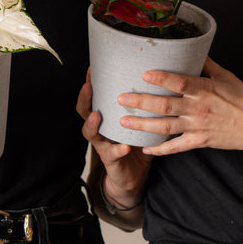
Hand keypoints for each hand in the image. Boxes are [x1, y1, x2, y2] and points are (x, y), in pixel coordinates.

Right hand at [77, 75, 150, 202]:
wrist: (133, 174)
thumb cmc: (136, 141)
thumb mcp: (137, 121)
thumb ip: (141, 105)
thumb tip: (157, 80)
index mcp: (106, 117)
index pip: (94, 98)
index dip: (90, 84)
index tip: (91, 69)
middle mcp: (99, 129)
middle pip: (84, 112)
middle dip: (85, 99)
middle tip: (88, 87)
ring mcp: (103, 145)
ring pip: (90, 133)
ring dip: (92, 124)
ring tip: (97, 114)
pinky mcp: (111, 160)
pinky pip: (113, 155)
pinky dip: (118, 150)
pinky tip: (124, 147)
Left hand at [118, 57, 242, 155]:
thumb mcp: (227, 76)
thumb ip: (207, 64)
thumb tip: (192, 48)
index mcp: (204, 90)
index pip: (179, 83)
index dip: (161, 79)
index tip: (144, 74)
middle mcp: (198, 109)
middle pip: (165, 106)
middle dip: (141, 102)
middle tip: (121, 98)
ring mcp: (198, 127)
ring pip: (165, 127)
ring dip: (143, 125)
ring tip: (123, 121)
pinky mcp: (200, 141)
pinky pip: (177, 148)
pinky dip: (160, 150)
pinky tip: (145, 148)